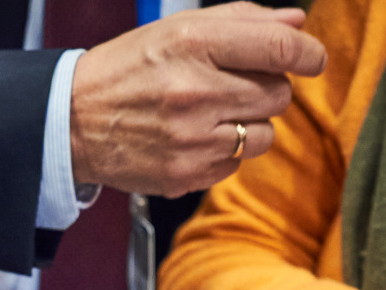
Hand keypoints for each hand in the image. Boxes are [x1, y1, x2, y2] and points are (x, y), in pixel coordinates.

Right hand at [70, 2, 326, 196]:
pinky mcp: (186, 174)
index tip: (312, 58)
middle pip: (278, 94)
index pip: (279, 47)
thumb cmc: (129, 69)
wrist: (73, 120)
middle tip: (234, 86)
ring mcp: (191, 138)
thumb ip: (241, 20)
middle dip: (266, 88)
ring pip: (265, 134)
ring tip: (214, 114)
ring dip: (250, 123)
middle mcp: (194, 91)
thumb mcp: (178, 28)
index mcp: (193, 44)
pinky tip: (195, 137)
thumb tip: (296, 21)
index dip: (308, 53)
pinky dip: (225, 151)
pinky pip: (236, 163)